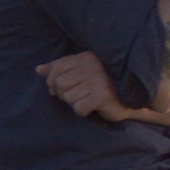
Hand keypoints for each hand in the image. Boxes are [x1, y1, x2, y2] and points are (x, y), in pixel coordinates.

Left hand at [36, 52, 152, 123]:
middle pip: (59, 84)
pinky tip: (93, 108)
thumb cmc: (103, 86)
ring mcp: (98, 81)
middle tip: (76, 97)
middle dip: (63, 94)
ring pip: (68, 97)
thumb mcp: (81, 73)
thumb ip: (59, 70)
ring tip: (87, 101)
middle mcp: (92, 66)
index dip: (52, 82)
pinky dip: (82, 111)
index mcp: (86, 57)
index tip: (57, 90)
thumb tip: (38, 69)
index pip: (56, 68)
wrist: (131, 98)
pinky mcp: (102, 96)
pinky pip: (79, 107)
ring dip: (75, 103)